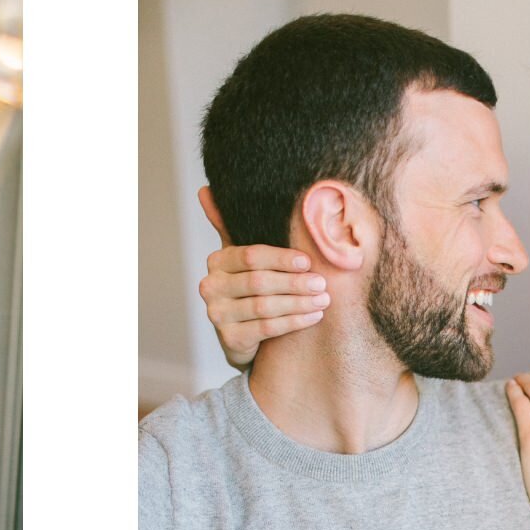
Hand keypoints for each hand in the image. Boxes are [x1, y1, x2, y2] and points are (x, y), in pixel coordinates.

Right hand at [195, 187, 329, 369]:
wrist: (243, 335)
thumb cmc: (249, 288)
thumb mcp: (242, 258)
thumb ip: (229, 225)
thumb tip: (205, 190)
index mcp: (217, 262)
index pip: (251, 256)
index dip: (281, 258)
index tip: (308, 261)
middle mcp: (211, 287)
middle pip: (258, 282)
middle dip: (294, 282)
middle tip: (321, 282)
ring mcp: (217, 315)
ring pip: (264, 306)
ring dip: (298, 302)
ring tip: (323, 299)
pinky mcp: (229, 339)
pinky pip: (267, 328)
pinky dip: (294, 322)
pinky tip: (314, 316)